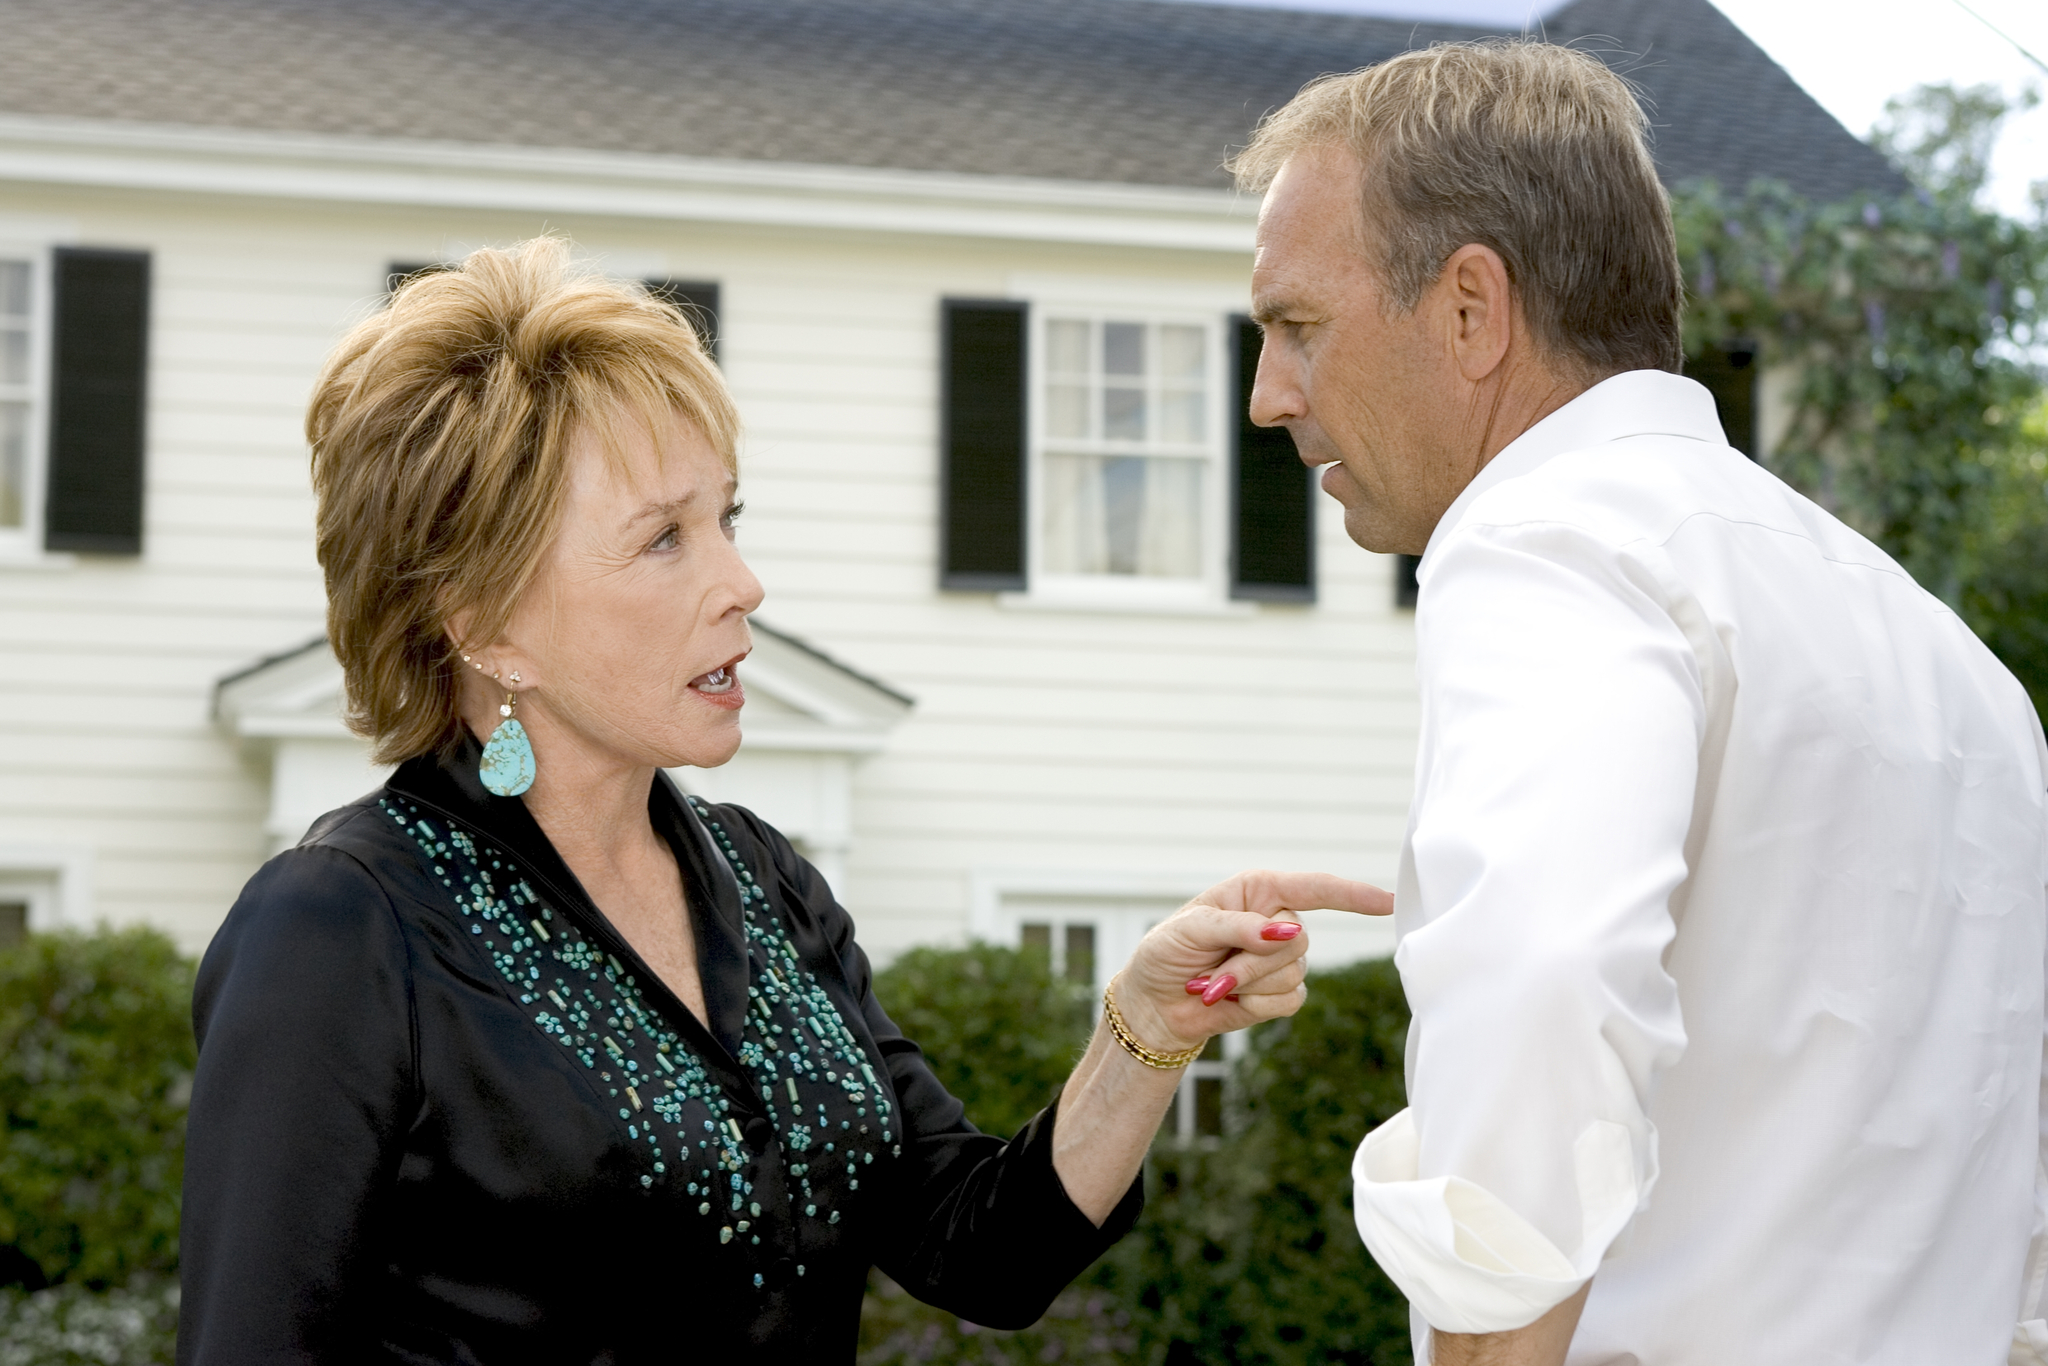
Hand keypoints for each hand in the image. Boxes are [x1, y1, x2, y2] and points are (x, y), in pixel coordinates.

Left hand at [1111, 871, 1392, 1053]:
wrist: (1155, 1004)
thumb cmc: (1166, 953)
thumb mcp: (1191, 929)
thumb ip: (1238, 926)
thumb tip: (1284, 931)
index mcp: (1257, 891)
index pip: (1315, 889)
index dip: (1353, 895)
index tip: (1388, 902)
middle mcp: (1275, 921)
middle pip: (1297, 941)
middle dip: (1251, 963)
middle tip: (1210, 975)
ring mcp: (1281, 960)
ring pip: (1293, 974)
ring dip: (1247, 986)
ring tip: (1211, 985)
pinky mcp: (1279, 994)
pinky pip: (1289, 1001)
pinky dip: (1254, 1005)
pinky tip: (1229, 1001)